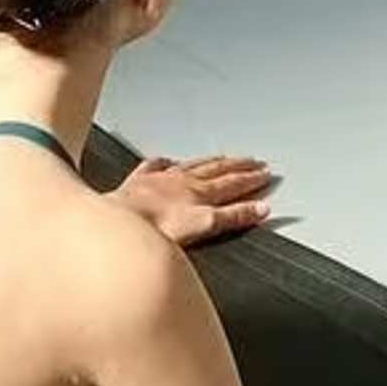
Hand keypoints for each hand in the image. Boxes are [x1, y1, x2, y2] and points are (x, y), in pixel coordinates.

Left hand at [115, 153, 278, 248]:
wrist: (120, 223)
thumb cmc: (158, 228)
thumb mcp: (205, 225)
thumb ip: (233, 217)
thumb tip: (260, 210)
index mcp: (200, 193)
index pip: (232, 183)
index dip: (251, 179)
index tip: (265, 174)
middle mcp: (182, 182)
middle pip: (216, 170)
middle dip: (237, 166)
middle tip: (253, 161)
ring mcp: (160, 180)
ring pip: (190, 165)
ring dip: (209, 161)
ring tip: (221, 156)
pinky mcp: (138, 184)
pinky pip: (154, 167)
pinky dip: (164, 162)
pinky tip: (167, 160)